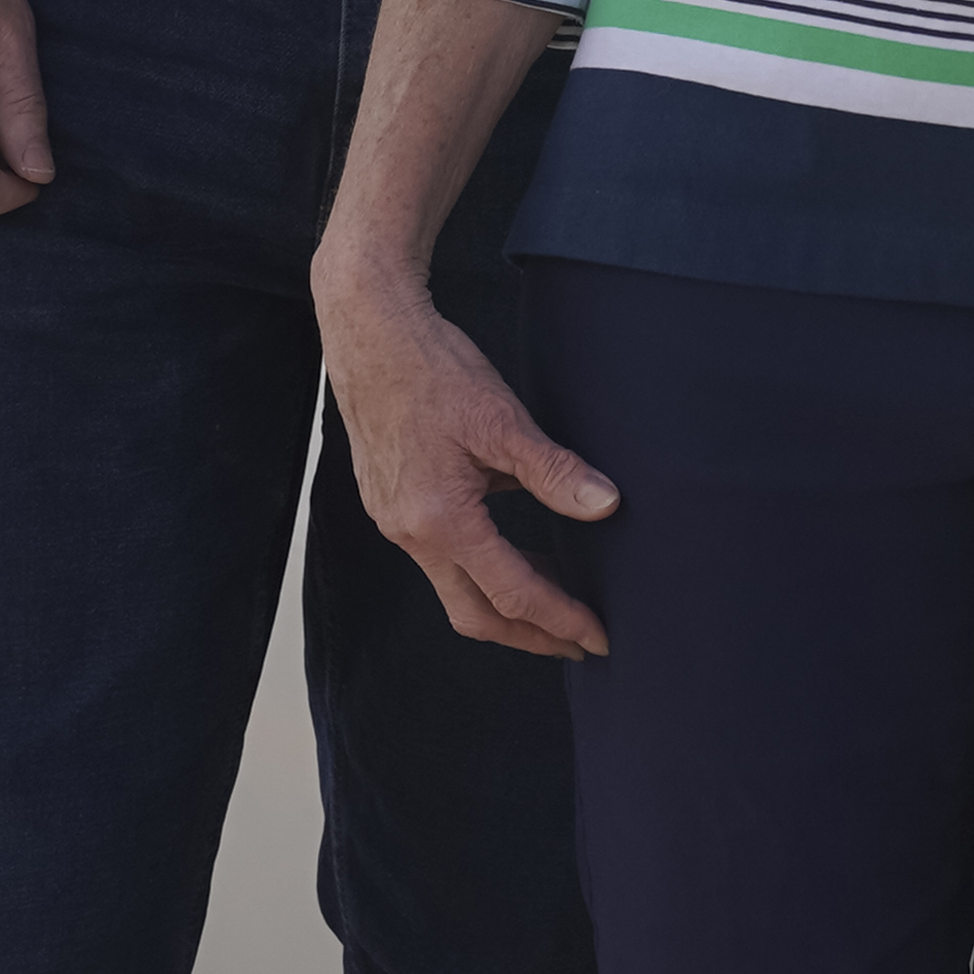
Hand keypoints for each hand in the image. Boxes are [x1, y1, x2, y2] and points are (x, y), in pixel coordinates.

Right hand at [311, 251, 617, 657]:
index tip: (598, 637)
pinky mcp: (389, 502)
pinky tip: (511, 550)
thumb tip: (605, 506)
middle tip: (579, 642)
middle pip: (475, 614)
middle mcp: (410, 532)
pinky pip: (439, 557)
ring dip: (505, 603)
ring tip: (555, 599)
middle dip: (530, 635)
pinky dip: (480, 570)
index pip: (513, 594)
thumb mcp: (502, 419)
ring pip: (454, 588)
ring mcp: (394, 520)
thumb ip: (554, 471)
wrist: (369, 331)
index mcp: (440, 520)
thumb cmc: (432, 368)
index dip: (560, 619)